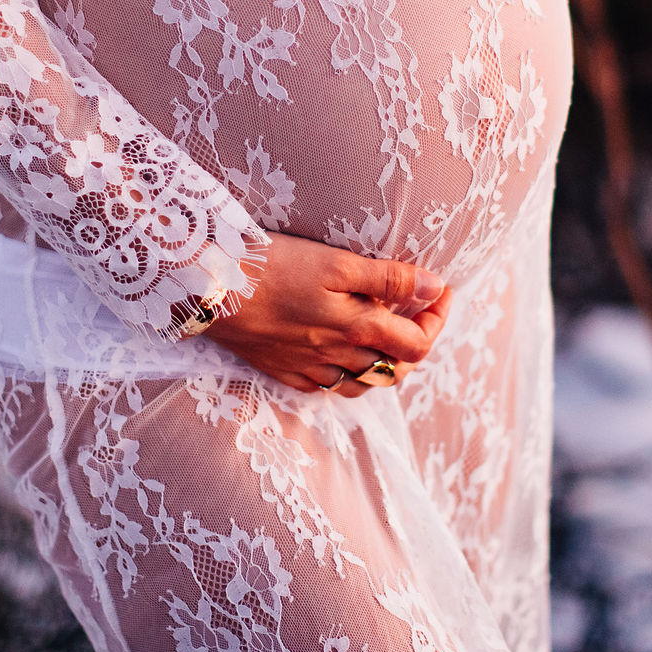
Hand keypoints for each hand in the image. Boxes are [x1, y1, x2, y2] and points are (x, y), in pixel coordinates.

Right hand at [202, 231, 454, 397]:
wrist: (210, 287)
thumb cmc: (274, 267)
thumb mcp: (338, 264)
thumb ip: (389, 280)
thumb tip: (433, 289)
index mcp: (357, 332)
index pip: (418, 344)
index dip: (438, 319)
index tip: (441, 290)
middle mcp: (337, 359)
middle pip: (395, 370)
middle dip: (416, 344)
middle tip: (417, 311)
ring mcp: (309, 369)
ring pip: (362, 384)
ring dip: (382, 363)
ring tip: (384, 333)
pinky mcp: (282, 370)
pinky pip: (325, 387)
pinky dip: (344, 374)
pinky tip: (339, 353)